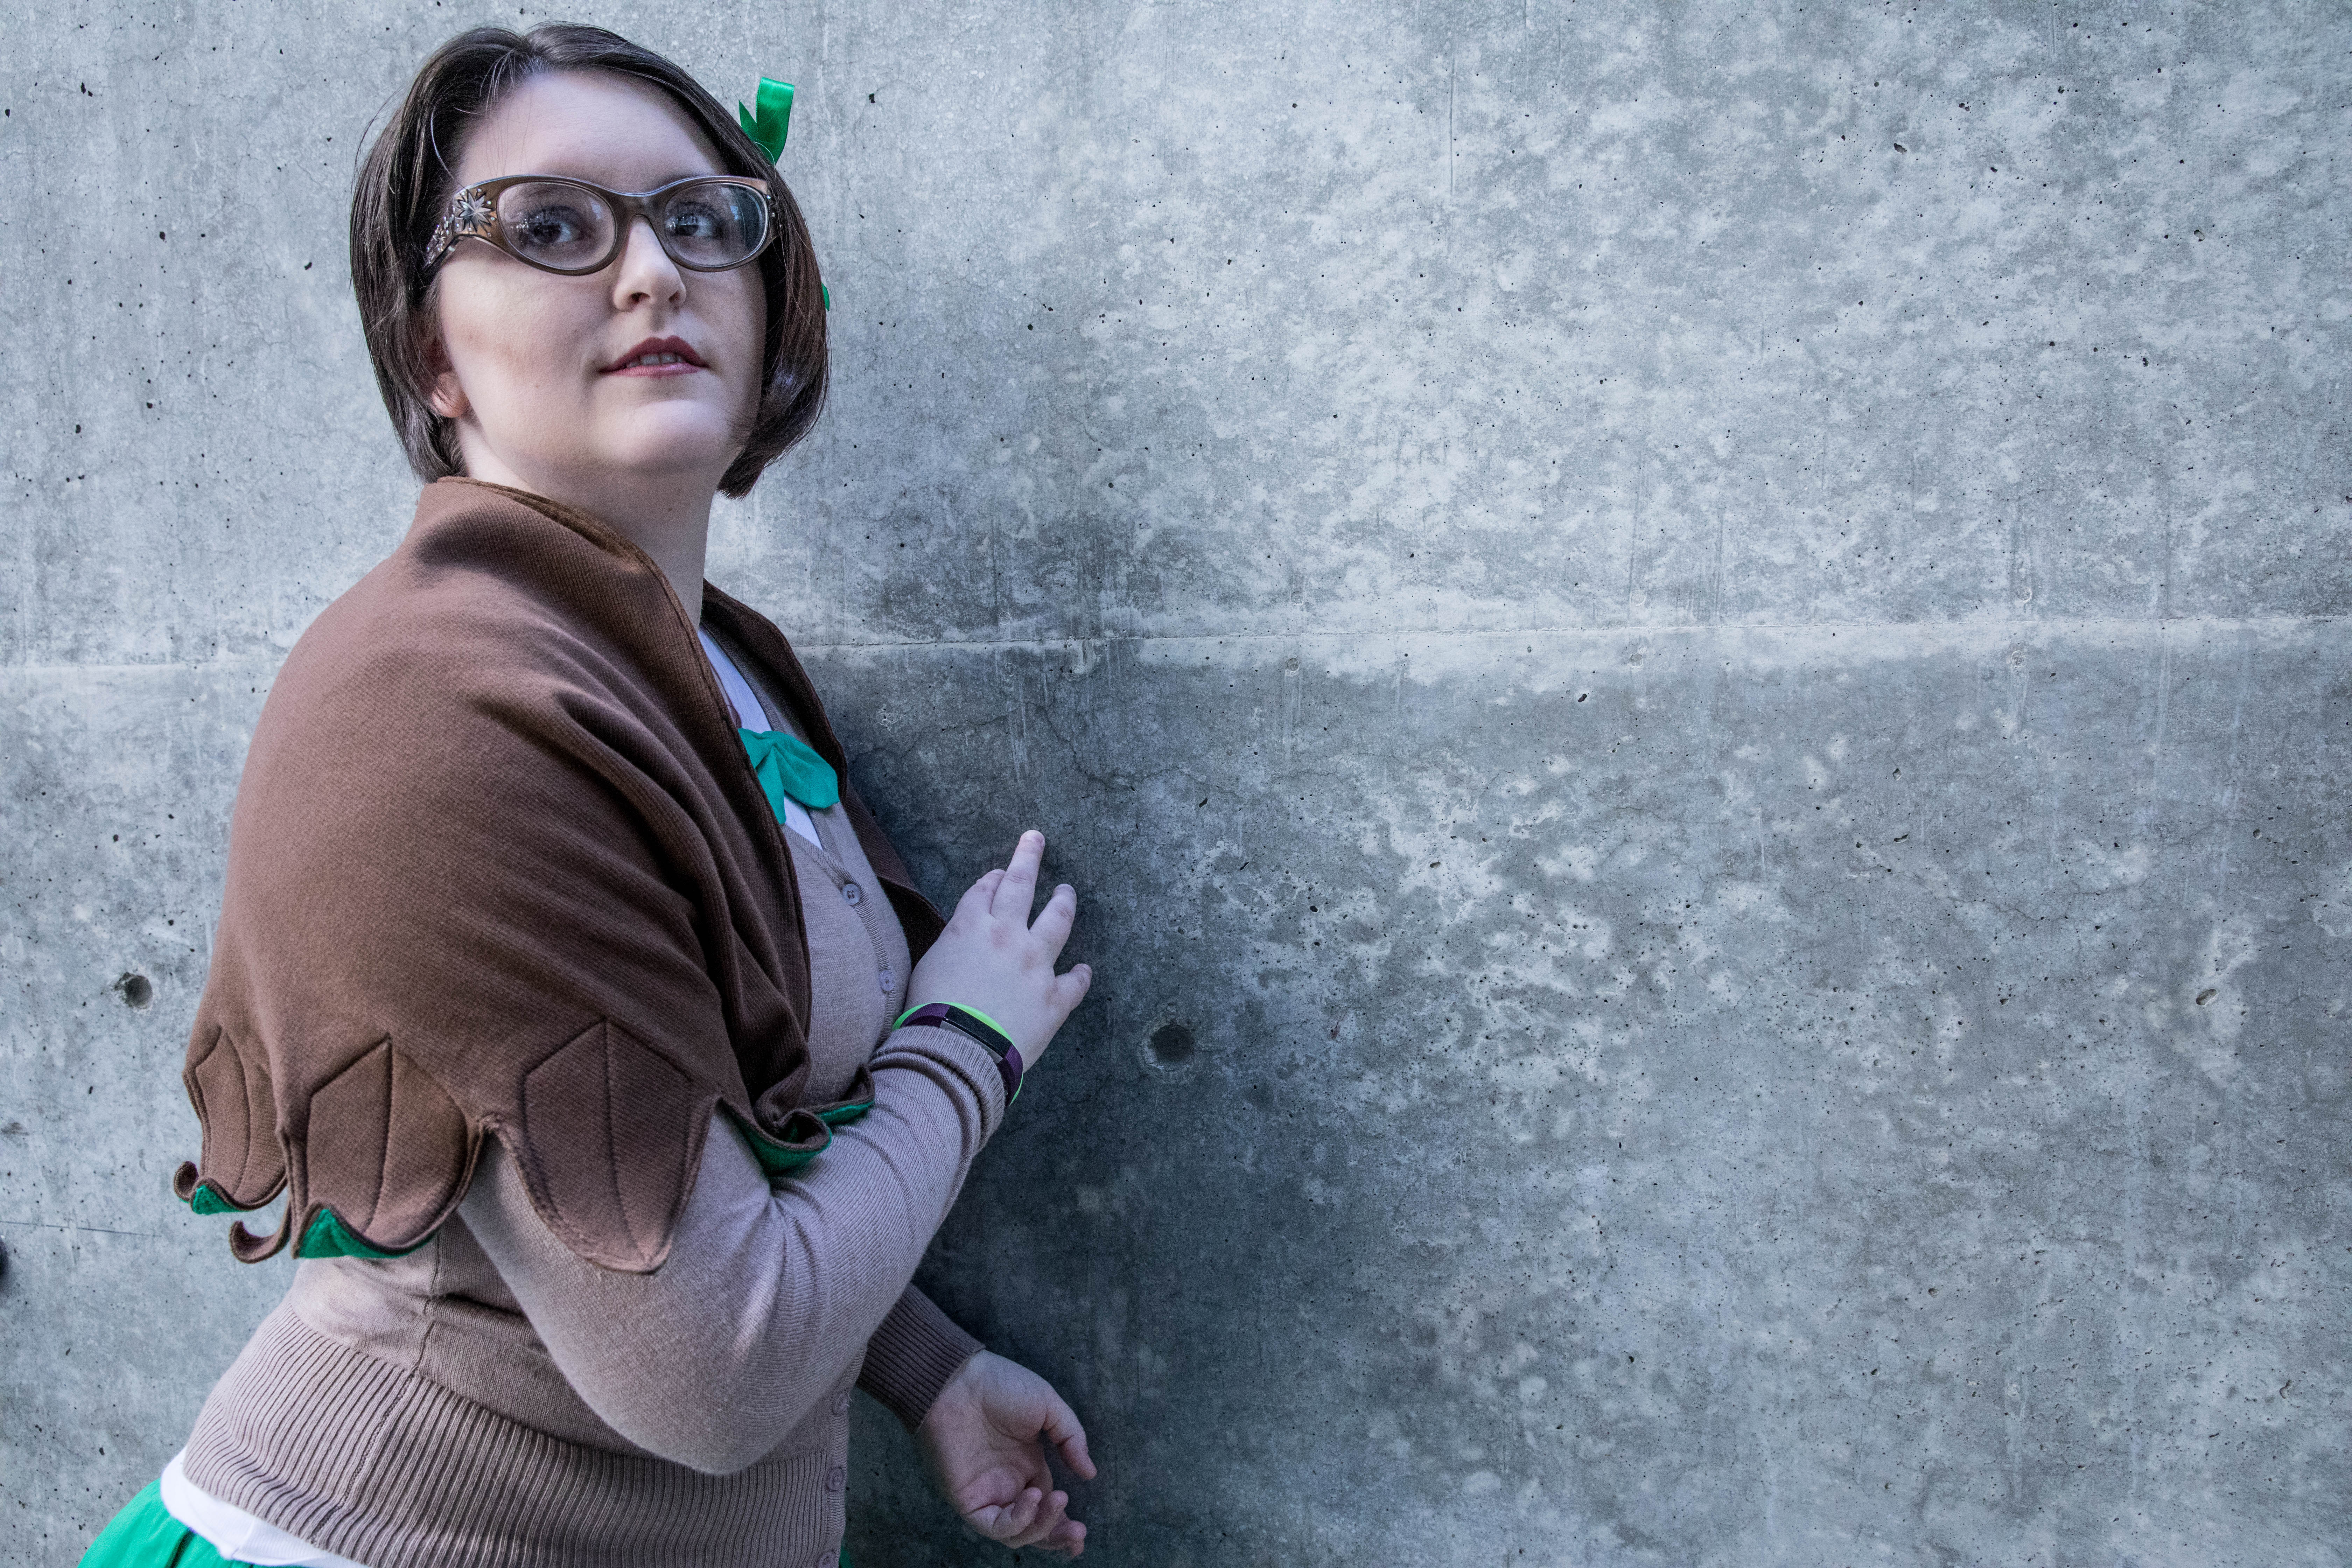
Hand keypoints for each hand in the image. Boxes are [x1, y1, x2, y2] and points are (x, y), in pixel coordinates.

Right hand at [906, 831, 1091, 1071]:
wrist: (957, 1051)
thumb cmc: (930, 1013)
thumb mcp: (928, 966)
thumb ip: (952, 946)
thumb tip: (964, 942)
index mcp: (971, 927)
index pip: (985, 890)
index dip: (993, 879)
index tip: (1000, 873)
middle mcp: (1007, 935)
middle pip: (1022, 885)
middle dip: (1029, 857)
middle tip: (1036, 839)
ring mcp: (1036, 964)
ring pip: (1057, 921)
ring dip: (1063, 902)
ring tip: (1067, 891)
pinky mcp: (1054, 997)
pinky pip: (1075, 981)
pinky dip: (1080, 975)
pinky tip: (1084, 969)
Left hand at [915, 1351, 1096, 1556]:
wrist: (959, 1381)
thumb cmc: (1000, 1385)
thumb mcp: (1048, 1406)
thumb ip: (1070, 1438)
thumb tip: (1089, 1473)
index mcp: (1026, 1465)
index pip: (1047, 1505)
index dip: (1064, 1522)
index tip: (1082, 1532)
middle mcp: (1008, 1484)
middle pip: (1034, 1526)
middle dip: (1058, 1537)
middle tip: (1078, 1534)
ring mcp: (988, 1493)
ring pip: (1016, 1533)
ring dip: (1041, 1527)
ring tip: (1058, 1502)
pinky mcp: (968, 1499)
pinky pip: (994, 1526)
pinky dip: (1017, 1521)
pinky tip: (1033, 1497)